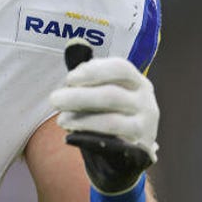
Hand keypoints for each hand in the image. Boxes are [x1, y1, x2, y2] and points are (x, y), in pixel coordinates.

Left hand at [51, 54, 158, 193]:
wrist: (125, 157)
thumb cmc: (109, 114)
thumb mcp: (102, 92)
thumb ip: (88, 72)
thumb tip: (73, 43)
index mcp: (138, 82)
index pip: (120, 68)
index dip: (93, 71)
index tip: (69, 78)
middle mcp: (146, 103)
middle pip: (111, 95)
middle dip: (79, 97)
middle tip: (54, 99)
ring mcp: (145, 128)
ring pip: (111, 122)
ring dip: (81, 120)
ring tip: (60, 120)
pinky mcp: (137, 151)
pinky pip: (111, 144)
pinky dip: (88, 139)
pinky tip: (70, 136)